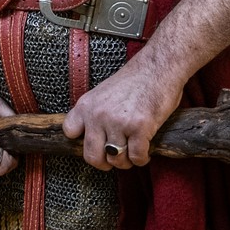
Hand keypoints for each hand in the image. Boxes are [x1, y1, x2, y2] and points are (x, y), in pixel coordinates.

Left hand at [61, 57, 183, 170]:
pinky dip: (142, 159)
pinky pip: (136, 158)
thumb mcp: (104, 92)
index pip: (70, 132)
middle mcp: (99, 115)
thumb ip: (96, 112)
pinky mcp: (140, 128)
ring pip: (116, 160)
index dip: (82, 142)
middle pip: (92, 157)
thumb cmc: (135, 79)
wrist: (159, 66)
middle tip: (115, 157)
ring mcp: (119, 122)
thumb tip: (94, 138)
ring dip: (126, 161)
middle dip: (105, 162)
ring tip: (133, 152)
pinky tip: (145, 151)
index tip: (96, 143)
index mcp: (87, 105)